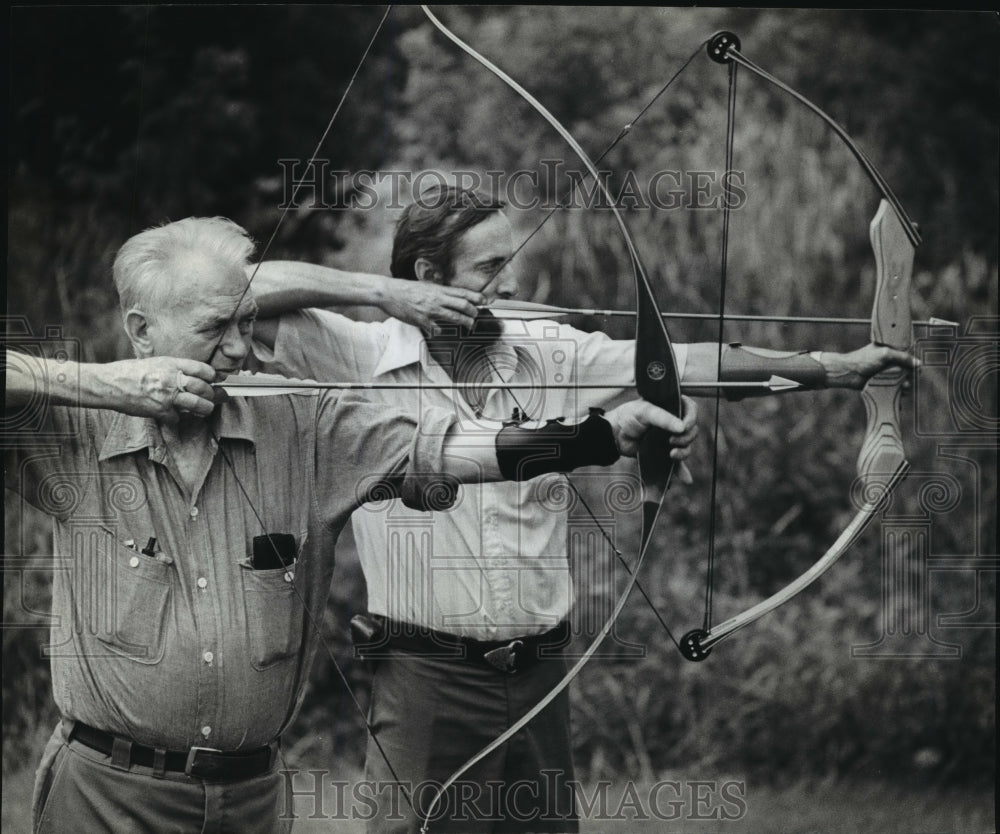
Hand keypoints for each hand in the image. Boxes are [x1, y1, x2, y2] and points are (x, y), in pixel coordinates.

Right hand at [103, 357, 224, 422]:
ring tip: (206, 409)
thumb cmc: (130, 372)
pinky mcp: (160, 411)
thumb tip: (193, 376)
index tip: (216, 380)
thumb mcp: (155, 363)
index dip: (212, 376)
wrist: (109, 384)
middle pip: (204, 388)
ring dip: (205, 408)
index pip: (202, 369)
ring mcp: (167, 396)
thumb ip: (174, 369)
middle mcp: (172, 379)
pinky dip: (178, 417)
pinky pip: (178, 417)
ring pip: (198, 404)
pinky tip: (174, 414)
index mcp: (171, 364)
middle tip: (216, 397)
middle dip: (213, 394)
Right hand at [380, 280, 483, 332]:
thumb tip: (450, 296)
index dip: (476, 297)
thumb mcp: (425, 286)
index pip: (462, 292)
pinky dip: (440, 330)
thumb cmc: (406, 289)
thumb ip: (438, 291)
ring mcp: (430, 309)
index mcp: (438, 289)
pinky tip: (441, 331)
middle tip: (477, 315)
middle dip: (473, 311)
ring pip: (453, 316)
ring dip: (464, 321)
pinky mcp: (422, 319)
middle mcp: (437, 298)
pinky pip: (435, 327)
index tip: (485, 301)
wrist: (389, 292)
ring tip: (470, 325)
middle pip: (462, 304)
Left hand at [605, 395, 699, 474]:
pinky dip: (682, 471)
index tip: (684, 427)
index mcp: (671, 406)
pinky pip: (678, 462)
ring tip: (671, 454)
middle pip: (691, 430)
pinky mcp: (664, 452)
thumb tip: (682, 428)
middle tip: (672, 441)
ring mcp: (670, 437)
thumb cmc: (628, 416)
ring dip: (684, 452)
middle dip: (686, 438)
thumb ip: (663, 418)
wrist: (614, 434)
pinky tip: (685, 478)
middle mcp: (674, 422)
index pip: (691, 409)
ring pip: (687, 446)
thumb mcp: (645, 412)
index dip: (691, 418)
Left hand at [822, 343, 919, 388]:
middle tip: (908, 382)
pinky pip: (893, 388)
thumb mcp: (885, 354)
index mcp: (891, 351)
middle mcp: (889, 362)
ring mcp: (885, 373)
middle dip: (909, 377)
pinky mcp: (881, 383)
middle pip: (906, 370)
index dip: (913, 364)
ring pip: (901, 381)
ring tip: (903, 389)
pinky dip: (897, 392)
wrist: (848, 373)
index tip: (917, 370)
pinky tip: (900, 395)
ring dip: (904, 386)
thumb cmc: (863, 360)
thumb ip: (902, 357)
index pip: (907, 357)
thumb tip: (918, 363)